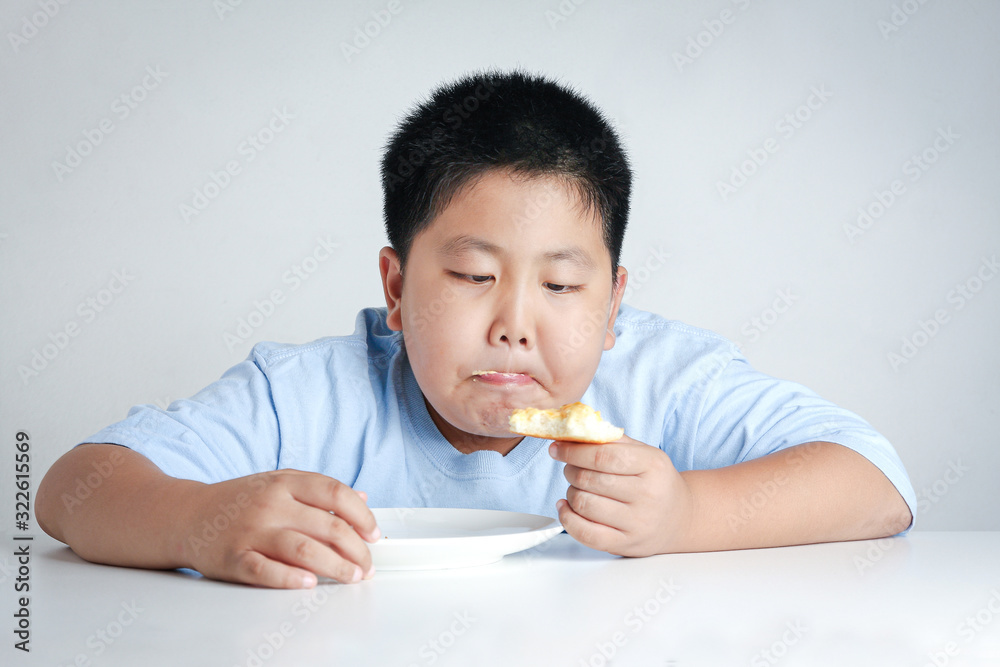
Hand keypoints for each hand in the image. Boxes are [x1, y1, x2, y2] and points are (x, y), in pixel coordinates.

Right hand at [179, 470, 379, 588]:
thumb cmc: (238, 501)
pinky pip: (265, 569)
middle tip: (367, 564)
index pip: (335, 493)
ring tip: (352, 576)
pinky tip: (310, 582)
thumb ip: (319, 491)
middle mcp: (270, 503)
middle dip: (356, 548)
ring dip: (335, 566)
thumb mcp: (279, 483)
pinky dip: (290, 578)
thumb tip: (361, 498)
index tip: (374, 533)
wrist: (185, 515)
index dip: (361, 515)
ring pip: (303, 548)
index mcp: (285, 482)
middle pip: (326, 525)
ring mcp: (251, 530)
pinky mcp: (233, 557)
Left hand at [549, 435, 692, 556]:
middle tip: (570, 467)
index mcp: (652, 465)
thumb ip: (612, 441)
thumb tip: (574, 433)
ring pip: (584, 504)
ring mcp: (638, 523)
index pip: (603, 456)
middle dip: (570, 470)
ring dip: (571, 492)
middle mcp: (648, 495)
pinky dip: (568, 519)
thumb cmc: (656, 481)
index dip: (573, 451)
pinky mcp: (626, 544)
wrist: (680, 518)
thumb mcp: (644, 454)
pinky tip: (566, 507)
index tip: (557, 448)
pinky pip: (586, 533)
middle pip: (590, 479)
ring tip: (577, 487)